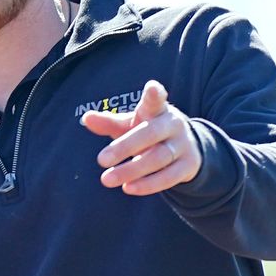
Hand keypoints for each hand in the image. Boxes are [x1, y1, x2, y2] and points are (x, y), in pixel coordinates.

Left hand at [81, 80, 200, 194]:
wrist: (184, 148)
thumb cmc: (147, 132)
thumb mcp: (129, 125)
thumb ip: (108, 122)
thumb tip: (86, 118)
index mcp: (157, 110)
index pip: (156, 100)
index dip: (154, 94)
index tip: (151, 87)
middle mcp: (173, 125)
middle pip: (150, 134)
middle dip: (125, 147)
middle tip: (101, 160)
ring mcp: (183, 145)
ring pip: (159, 157)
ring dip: (132, 170)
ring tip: (107, 179)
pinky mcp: (189, 165)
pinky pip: (169, 177)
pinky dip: (148, 184)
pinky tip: (128, 188)